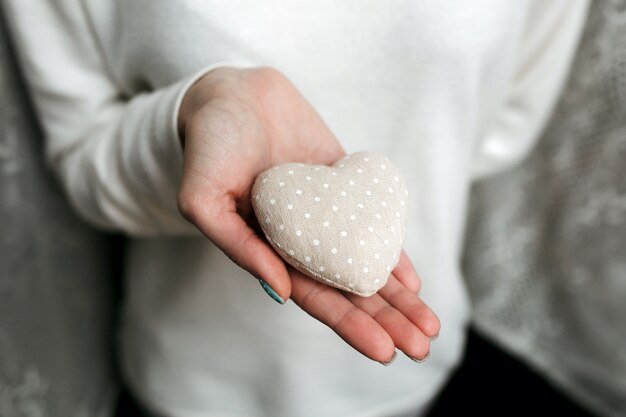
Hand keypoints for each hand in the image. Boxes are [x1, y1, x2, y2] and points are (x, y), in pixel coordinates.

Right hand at [177, 67, 439, 362]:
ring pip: (367, 264)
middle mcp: (304, 241)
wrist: (234, 95)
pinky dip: (393, 252)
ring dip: (398, 297)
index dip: (349, 325)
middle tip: (421, 348)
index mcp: (269, 252)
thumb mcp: (203, 197)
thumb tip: (282, 290)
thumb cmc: (210, 145)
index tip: (384, 351)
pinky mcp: (345, 186)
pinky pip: (374, 223)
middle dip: (386, 320)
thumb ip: (236, 244)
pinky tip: (413, 280)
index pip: (315, 298)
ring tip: (428, 326)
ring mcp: (328, 215)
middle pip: (350, 290)